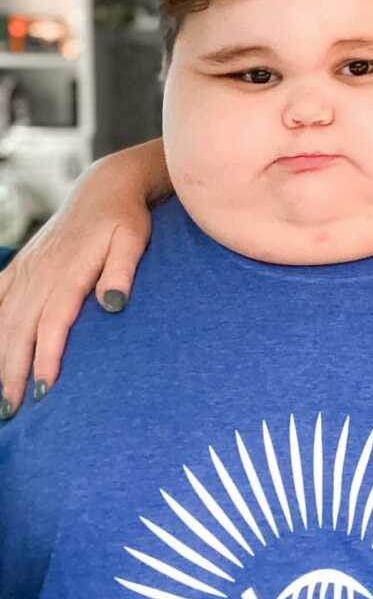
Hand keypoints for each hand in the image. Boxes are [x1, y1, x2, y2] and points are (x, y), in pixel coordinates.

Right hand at [0, 158, 150, 416]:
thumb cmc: (125, 218)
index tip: (44, 390)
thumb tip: (113, 304)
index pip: (53, 324)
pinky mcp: (22, 265)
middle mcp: (41, 273)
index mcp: (68, 272)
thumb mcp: (133, 240)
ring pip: (4, 319)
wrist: (105, 188)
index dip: (46, 358)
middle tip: (12, 410)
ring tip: (0, 395)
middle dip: (13, 372)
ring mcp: (27, 269)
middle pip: (20, 329)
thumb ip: (121, 271)